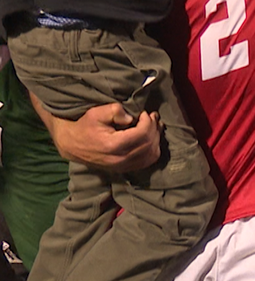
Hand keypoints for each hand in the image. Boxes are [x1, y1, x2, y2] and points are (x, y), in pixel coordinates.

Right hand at [34, 97, 161, 171]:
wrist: (72, 145)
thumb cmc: (85, 127)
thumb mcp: (96, 113)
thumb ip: (115, 111)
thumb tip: (131, 118)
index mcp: (113, 145)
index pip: (142, 134)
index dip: (148, 122)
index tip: (144, 113)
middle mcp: (120, 159)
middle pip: (149, 144)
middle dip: (154, 128)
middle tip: (152, 116)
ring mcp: (123, 167)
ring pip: (152, 154)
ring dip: (156, 138)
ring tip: (153, 125)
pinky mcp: (125, 169)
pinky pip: (147, 162)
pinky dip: (153, 149)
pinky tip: (150, 138)